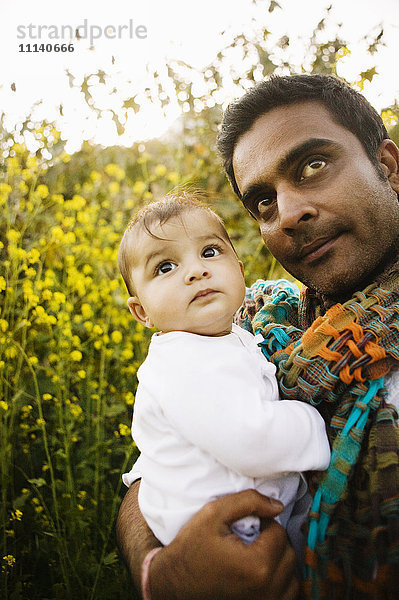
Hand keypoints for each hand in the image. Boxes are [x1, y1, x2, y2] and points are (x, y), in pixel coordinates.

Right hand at [149, 489, 298, 599]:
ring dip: (280, 561)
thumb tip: (277, 505)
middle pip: (289, 554)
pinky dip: (280, 582)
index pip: (279, 533)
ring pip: (292, 577)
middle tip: (253, 537)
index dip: (265, 522)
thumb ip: (249, 501)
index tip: (248, 524)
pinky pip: (287, 595)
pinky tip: (261, 572)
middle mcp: (266, 591)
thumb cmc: (192, 547)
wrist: (174, 583)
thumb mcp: (214, 513)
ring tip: (258, 554)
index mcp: (257, 566)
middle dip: (274, 541)